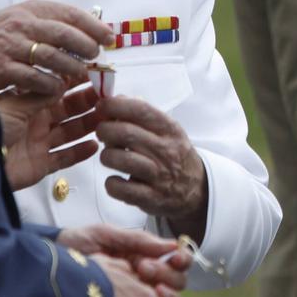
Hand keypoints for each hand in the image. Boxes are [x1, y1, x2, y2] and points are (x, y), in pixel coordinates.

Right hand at [0, 1, 112, 104]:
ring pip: (52, 56)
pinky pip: (35, 78)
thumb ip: (51, 25)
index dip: (93, 25)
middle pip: (63, 33)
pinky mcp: (0, 68)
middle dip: (85, 46)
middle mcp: (19, 24)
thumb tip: (91, 30)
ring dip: (72, 67)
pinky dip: (51, 84)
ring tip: (81, 73)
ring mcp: (9, 46)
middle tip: (96, 56)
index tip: (109, 36)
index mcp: (29, 10)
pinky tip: (57, 88)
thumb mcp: (23, 23)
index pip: (69, 13)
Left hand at [0, 85, 102, 191]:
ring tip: (108, 118)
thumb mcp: (15, 105)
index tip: (94, 73)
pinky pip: (65, 158)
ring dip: (90, 125)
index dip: (76, 82)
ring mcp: (39, 143)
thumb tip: (62, 78)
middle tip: (109, 95)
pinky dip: (80, 153)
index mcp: (27, 104)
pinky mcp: (41, 165)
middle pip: (68, 109)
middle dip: (88, 102)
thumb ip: (41, 94)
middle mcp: (35, 121)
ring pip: (71, 131)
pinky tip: (95, 146)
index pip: (57, 89)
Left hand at [59, 222, 192, 289]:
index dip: (179, 263)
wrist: (44, 268)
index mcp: (145, 261)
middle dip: (168, 278)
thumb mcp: (105, 235)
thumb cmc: (73, 247)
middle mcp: (145, 285)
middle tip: (144, 271)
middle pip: (176, 288)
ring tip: (149, 294)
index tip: (170, 258)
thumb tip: (172, 246)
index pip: (177, 265)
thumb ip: (139, 240)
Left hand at [95, 96, 208, 238]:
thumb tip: (116, 99)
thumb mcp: (167, 131)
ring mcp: (158, 176)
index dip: (116, 105)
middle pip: (125, 133)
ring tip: (110, 156)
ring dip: (106, 156)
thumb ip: (143, 116)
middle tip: (101, 132)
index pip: (141, 110)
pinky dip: (111, 183)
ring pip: (119, 159)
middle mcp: (166, 151)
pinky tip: (116, 179)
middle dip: (104, 130)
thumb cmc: (174, 155)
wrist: (195, 189)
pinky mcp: (150, 198)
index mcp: (170, 130)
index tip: (101, 105)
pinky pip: (119, 189)